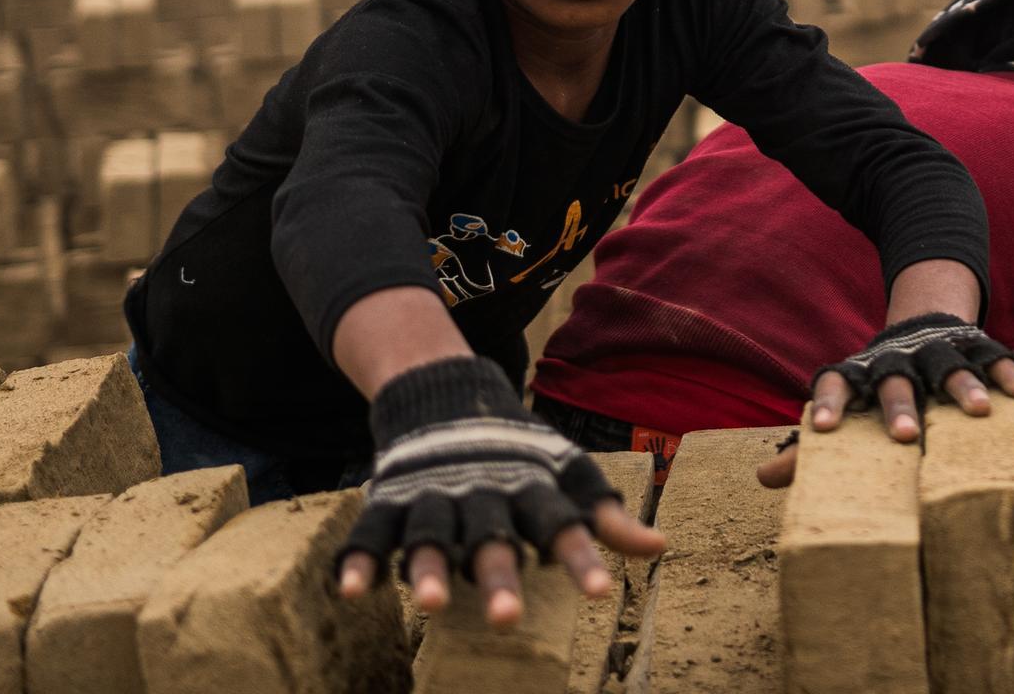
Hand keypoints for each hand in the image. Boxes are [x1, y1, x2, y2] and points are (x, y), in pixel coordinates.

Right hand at [332, 356, 662, 625]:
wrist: (446, 394)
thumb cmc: (521, 454)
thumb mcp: (566, 474)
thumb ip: (604, 516)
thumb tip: (661, 548)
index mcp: (528, 487)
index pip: (560, 523)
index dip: (581, 556)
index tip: (601, 591)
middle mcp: (482, 493)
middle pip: (490, 537)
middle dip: (497, 574)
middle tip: (507, 619)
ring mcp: (433, 495)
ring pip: (430, 535)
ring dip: (429, 569)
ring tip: (431, 604)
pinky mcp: (391, 501)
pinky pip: (371, 532)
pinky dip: (359, 559)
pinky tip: (353, 591)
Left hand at [805, 312, 1013, 445]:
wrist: (922, 325)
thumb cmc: (877, 388)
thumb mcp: (847, 411)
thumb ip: (808, 449)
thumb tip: (762, 478)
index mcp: (860, 374)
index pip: (836, 383)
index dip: (829, 404)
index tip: (824, 430)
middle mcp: (896, 359)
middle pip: (894, 380)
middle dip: (899, 406)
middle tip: (904, 436)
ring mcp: (937, 349)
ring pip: (948, 365)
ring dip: (961, 386)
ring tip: (979, 413)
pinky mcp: (975, 345)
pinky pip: (993, 357)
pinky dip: (1008, 374)